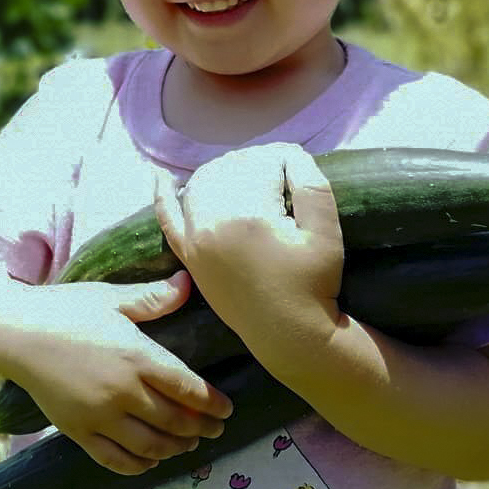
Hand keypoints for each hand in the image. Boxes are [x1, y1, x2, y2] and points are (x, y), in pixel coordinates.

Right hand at [15, 271, 233, 475]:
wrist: (16, 334)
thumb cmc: (66, 310)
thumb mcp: (111, 297)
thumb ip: (152, 297)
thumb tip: (188, 283)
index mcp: (136, 356)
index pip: (187, 387)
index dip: (211, 402)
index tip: (227, 409)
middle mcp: (123, 392)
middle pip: (174, 420)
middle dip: (199, 427)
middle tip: (214, 429)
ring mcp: (100, 417)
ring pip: (149, 445)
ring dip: (174, 448)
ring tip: (187, 444)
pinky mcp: (78, 433)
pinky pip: (115, 460)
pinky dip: (139, 465)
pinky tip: (150, 460)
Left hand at [153, 143, 344, 347]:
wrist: (290, 335)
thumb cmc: (313, 283)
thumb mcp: (326, 232)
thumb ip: (311, 184)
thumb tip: (290, 153)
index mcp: (247, 215)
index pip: (261, 163)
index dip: (284, 159)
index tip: (299, 168)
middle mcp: (212, 223)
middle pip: (231, 168)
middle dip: (257, 163)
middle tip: (282, 176)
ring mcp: (194, 239)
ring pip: (202, 183)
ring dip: (224, 171)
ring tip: (252, 178)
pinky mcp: (188, 255)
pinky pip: (167, 218)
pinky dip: (163, 194)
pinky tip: (162, 176)